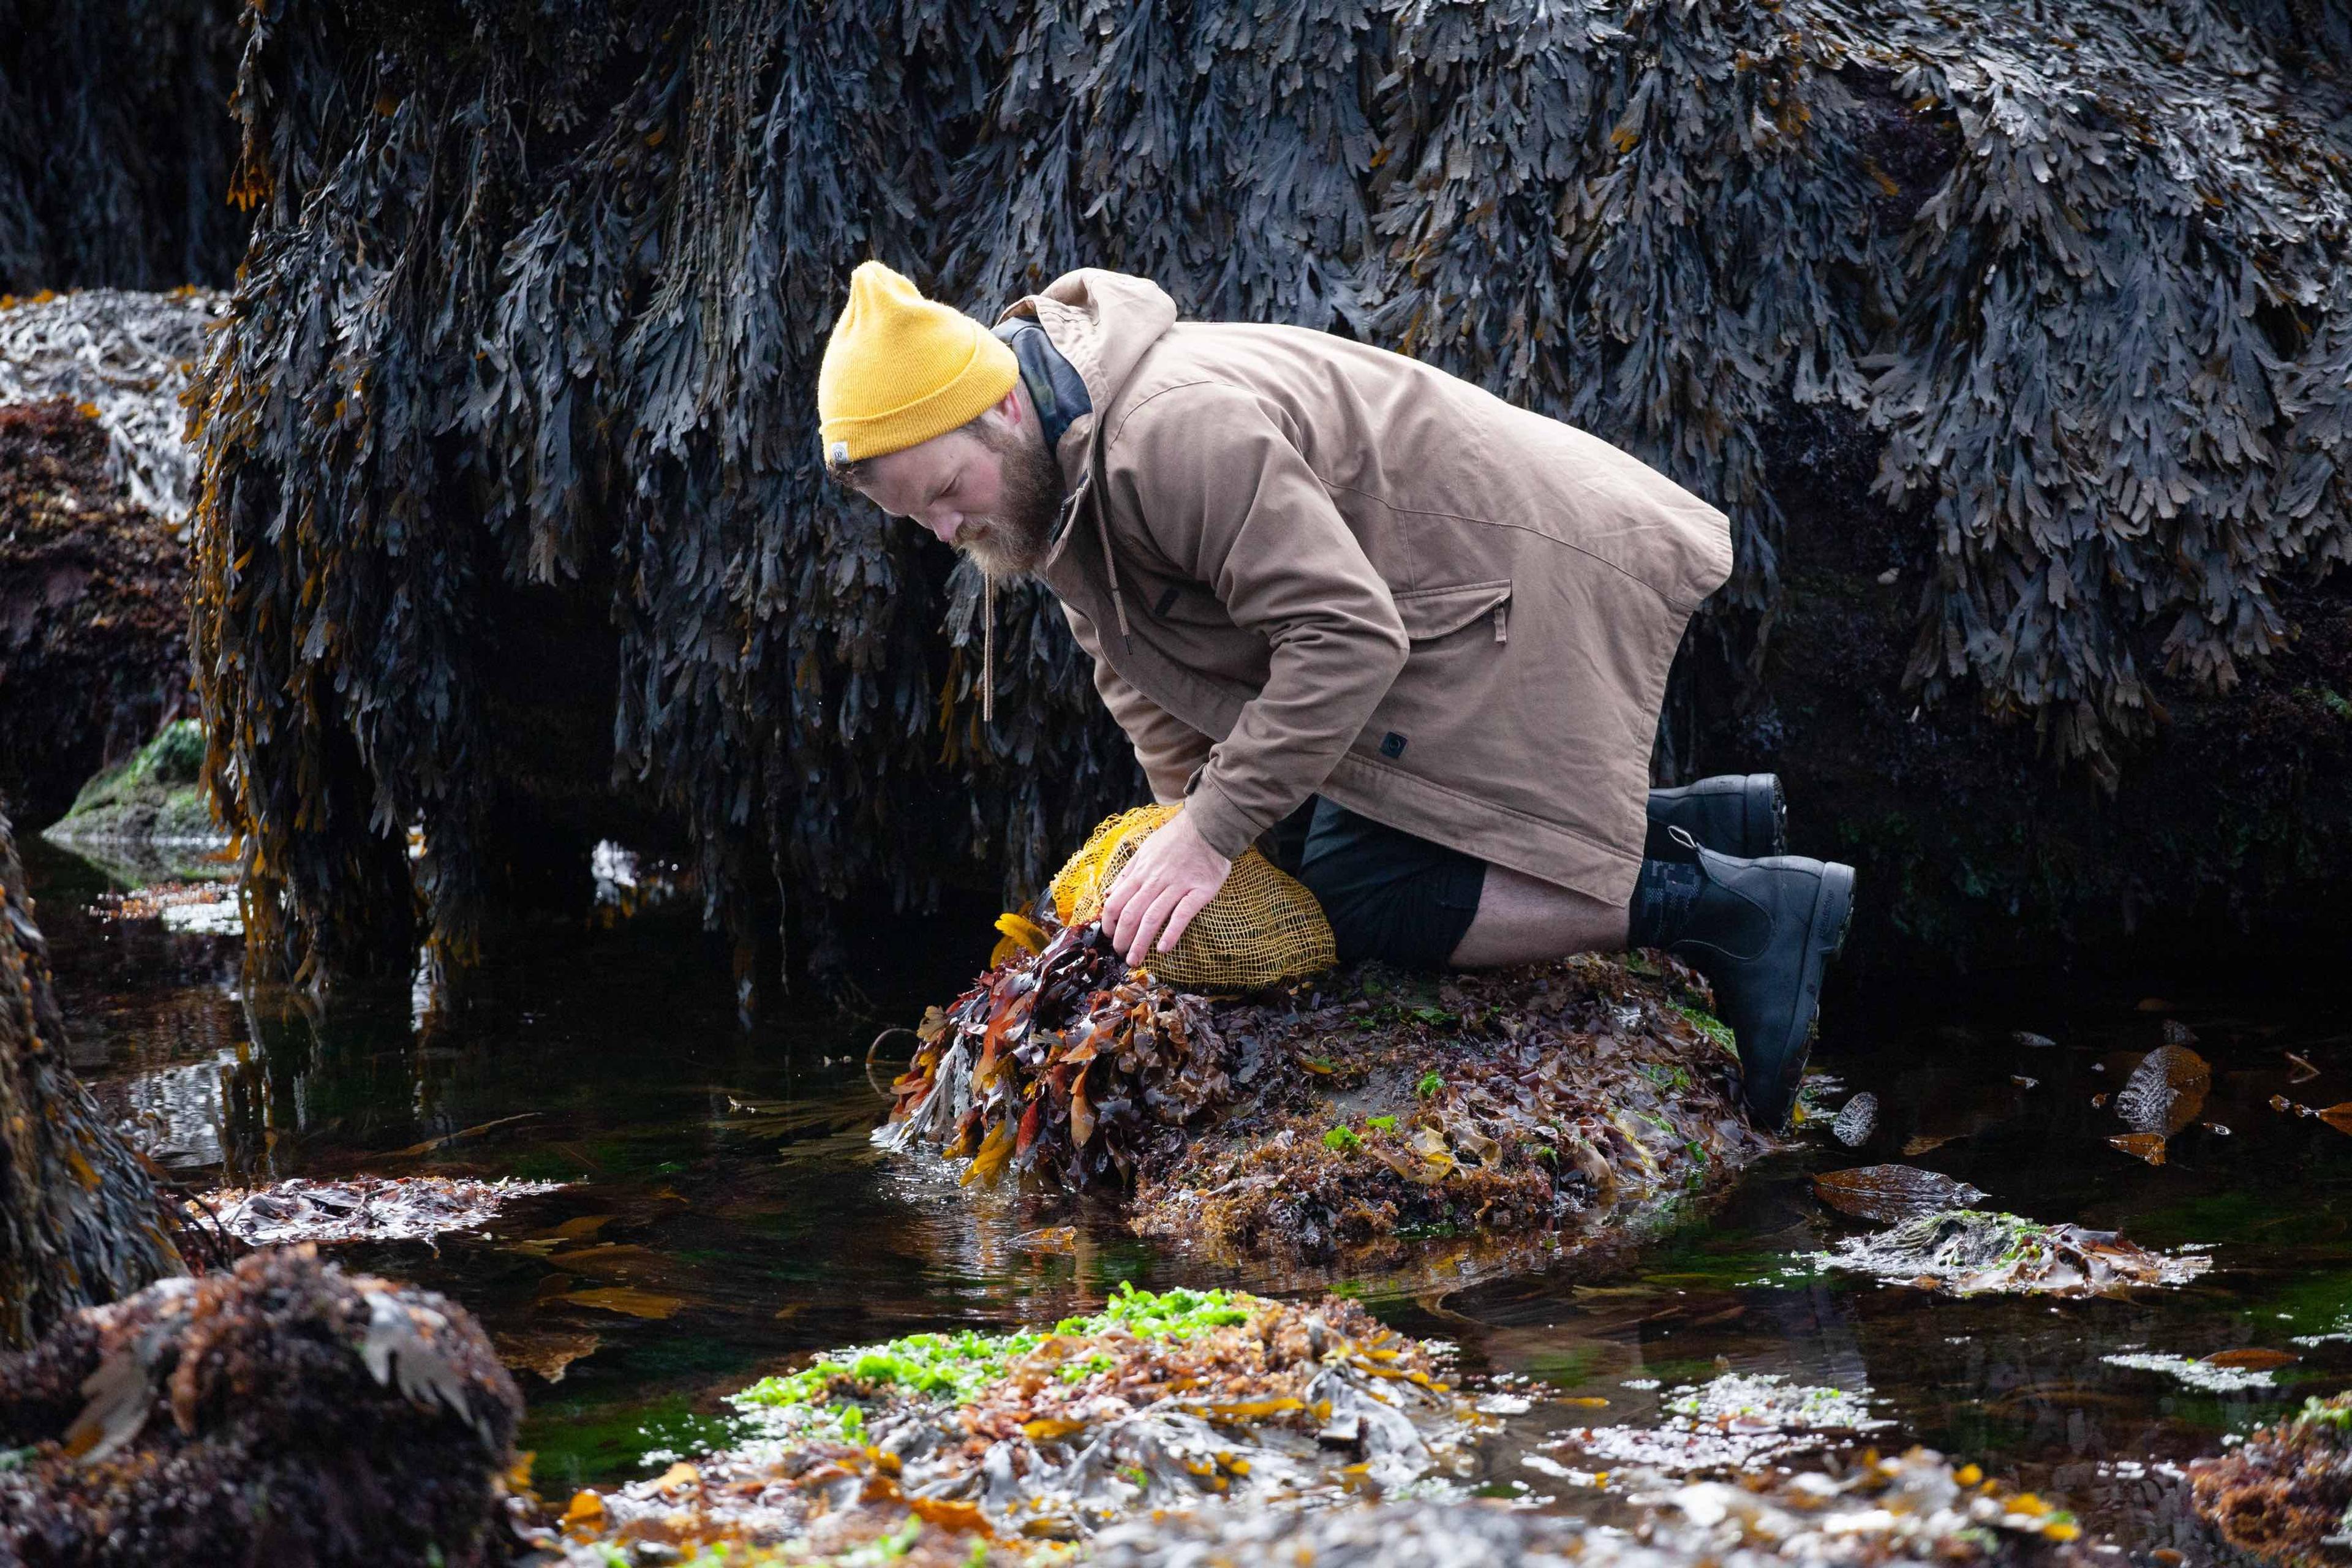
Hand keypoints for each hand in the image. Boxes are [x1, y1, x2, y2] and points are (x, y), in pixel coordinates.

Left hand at [1101, 811, 1231, 966]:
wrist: (1208, 826)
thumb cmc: (1175, 838)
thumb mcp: (1145, 849)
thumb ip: (1127, 873)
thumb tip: (1109, 893)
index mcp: (1141, 872)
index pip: (1116, 901)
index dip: (1109, 922)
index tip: (1109, 935)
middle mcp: (1155, 880)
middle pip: (1131, 914)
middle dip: (1122, 938)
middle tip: (1121, 953)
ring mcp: (1178, 886)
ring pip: (1153, 918)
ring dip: (1141, 942)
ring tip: (1135, 959)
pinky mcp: (1199, 891)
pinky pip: (1183, 914)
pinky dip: (1172, 932)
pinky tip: (1164, 948)